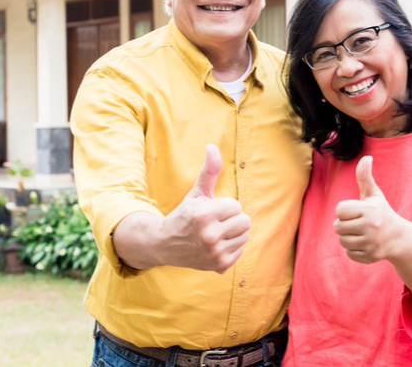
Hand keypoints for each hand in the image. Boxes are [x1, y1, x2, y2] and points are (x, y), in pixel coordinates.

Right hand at [157, 144, 250, 272]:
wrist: (166, 244)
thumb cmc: (185, 215)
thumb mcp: (196, 193)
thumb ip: (209, 171)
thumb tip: (212, 146)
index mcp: (204, 215)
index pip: (236, 206)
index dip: (224, 206)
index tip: (211, 211)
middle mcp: (209, 235)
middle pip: (245, 221)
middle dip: (231, 219)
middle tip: (215, 222)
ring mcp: (215, 253)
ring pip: (245, 235)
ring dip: (233, 233)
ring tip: (216, 233)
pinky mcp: (220, 266)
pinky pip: (241, 250)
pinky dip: (231, 247)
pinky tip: (215, 246)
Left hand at [333, 156, 402, 263]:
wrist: (399, 238)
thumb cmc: (381, 212)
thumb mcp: (374, 195)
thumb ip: (365, 177)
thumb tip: (366, 157)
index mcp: (369, 210)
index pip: (339, 210)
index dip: (344, 210)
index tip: (355, 211)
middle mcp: (371, 227)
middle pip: (337, 227)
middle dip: (344, 224)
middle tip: (357, 223)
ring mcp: (371, 243)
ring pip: (342, 241)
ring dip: (348, 237)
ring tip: (361, 233)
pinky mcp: (370, 256)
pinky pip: (349, 254)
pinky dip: (354, 250)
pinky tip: (365, 244)